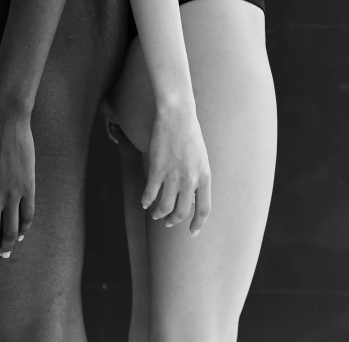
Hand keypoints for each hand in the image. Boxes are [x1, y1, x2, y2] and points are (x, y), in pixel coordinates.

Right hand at [142, 102, 210, 235]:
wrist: (177, 116)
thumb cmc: (190, 133)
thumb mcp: (201, 158)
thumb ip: (198, 177)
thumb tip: (190, 194)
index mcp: (205, 177)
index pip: (204, 209)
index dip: (197, 224)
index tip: (192, 231)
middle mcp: (190, 180)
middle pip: (182, 212)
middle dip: (174, 221)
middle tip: (168, 222)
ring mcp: (173, 176)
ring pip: (165, 206)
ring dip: (159, 214)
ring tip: (155, 214)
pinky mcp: (157, 169)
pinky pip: (150, 193)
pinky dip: (146, 201)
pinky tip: (144, 202)